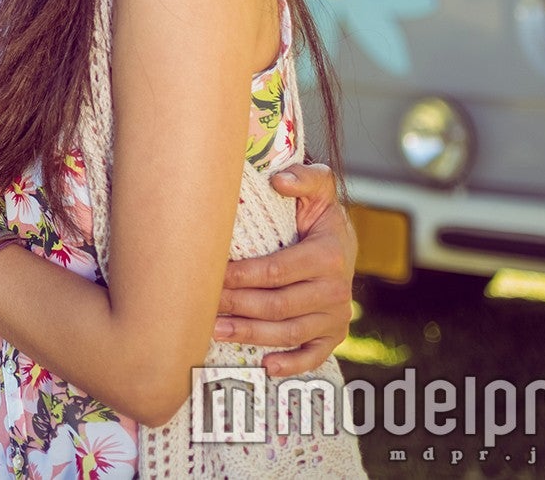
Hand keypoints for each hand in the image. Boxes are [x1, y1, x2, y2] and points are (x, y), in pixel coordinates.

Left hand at [214, 162, 356, 375]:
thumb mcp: (318, 188)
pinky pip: (315, 355)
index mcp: (328, 255)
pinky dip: (292, 364)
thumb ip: (304, 178)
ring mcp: (336, 316)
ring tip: (214, 331)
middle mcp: (336, 290)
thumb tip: (279, 180)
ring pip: (289, 332)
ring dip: (251, 335)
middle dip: (237, 306)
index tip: (211, 274)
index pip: (276, 271)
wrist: (342, 242)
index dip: (241, 276)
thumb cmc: (316, 214)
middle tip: (201, 304)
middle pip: (278, 305)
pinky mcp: (334, 334)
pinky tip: (265, 365)